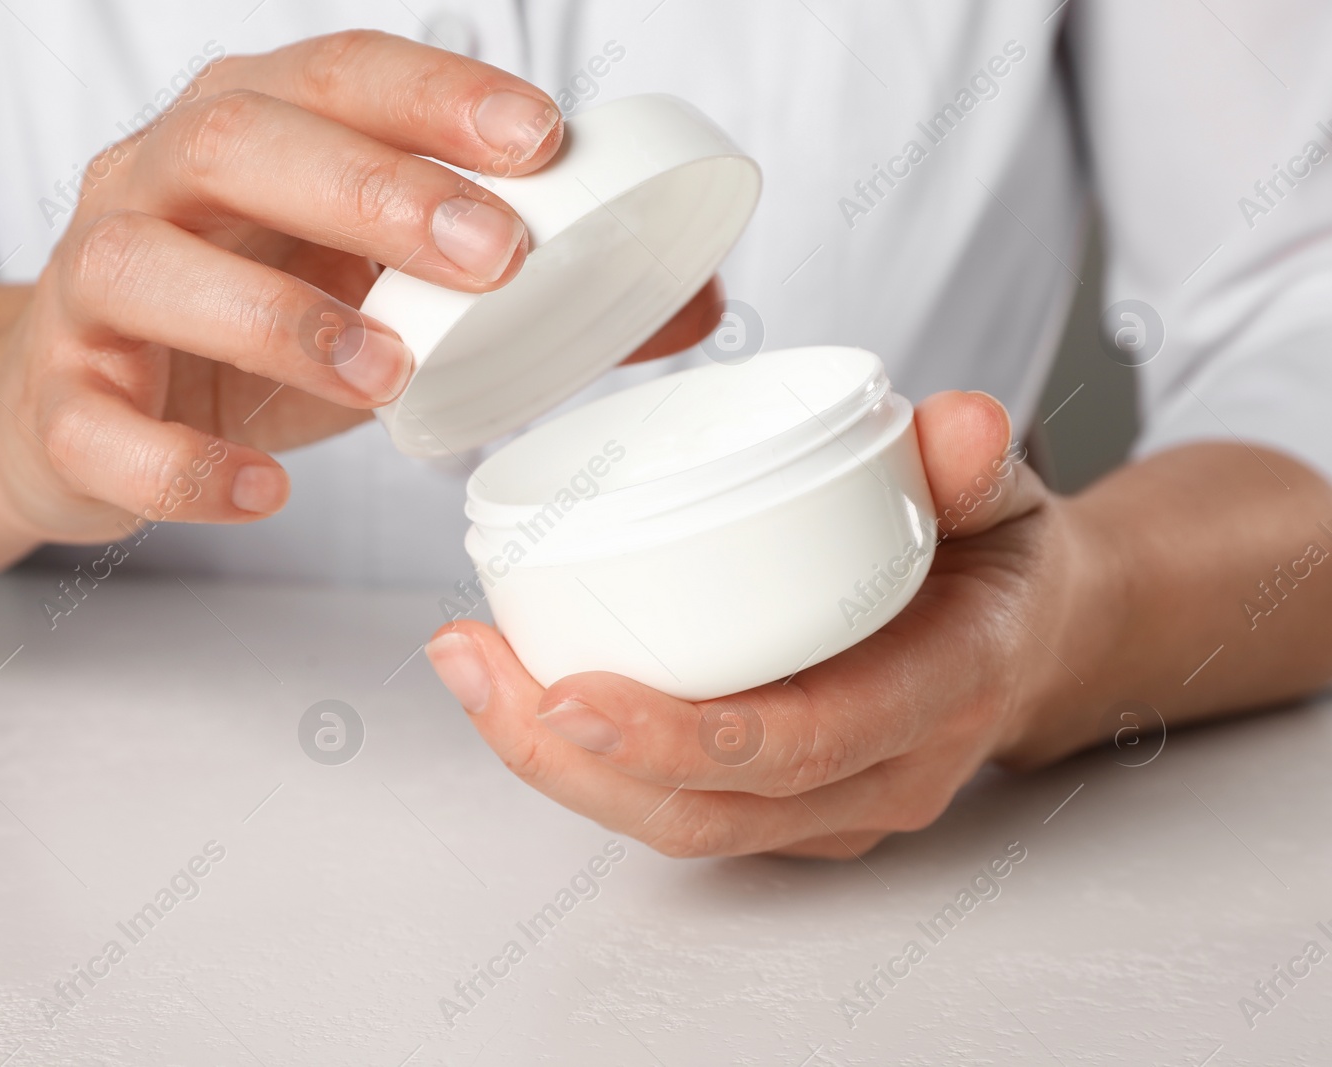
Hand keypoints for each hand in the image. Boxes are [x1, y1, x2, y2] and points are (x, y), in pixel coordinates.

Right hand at [0, 31, 718, 543]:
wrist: (76, 411)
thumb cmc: (251, 331)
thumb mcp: (380, 290)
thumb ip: (520, 292)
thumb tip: (694, 307)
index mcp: (246, 133)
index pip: (339, 74)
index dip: (435, 96)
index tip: (544, 138)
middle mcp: (152, 182)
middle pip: (239, 142)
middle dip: (372, 189)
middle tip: (496, 258)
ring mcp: (90, 290)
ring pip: (150, 268)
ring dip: (281, 320)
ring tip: (392, 374)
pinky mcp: (57, 401)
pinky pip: (102, 426)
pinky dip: (183, 464)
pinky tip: (266, 491)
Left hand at [425, 390, 1108, 857]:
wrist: (1035, 639)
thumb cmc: (997, 563)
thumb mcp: (997, 494)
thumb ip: (971, 459)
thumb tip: (950, 423)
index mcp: (939, 693)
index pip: (802, 743)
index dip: (678, 736)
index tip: (567, 691)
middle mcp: (884, 776)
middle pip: (708, 810)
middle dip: (570, 757)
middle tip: (470, 663)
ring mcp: (836, 808)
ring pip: (679, 823)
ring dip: (558, 763)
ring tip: (470, 668)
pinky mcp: (792, 811)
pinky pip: (680, 808)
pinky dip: (590, 761)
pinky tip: (519, 689)